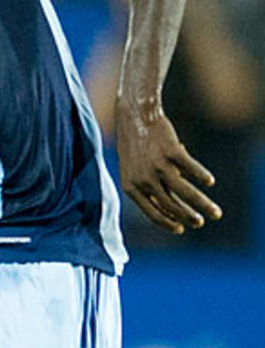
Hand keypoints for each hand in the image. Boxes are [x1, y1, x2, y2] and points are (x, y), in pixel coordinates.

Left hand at [115, 100, 221, 232]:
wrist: (134, 117)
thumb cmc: (134, 146)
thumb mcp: (133, 170)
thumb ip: (148, 188)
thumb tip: (170, 208)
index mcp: (131, 187)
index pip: (151, 212)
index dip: (167, 222)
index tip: (180, 229)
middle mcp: (144, 179)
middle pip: (171, 205)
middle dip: (189, 217)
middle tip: (201, 223)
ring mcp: (157, 165)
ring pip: (184, 191)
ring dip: (202, 204)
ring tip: (215, 213)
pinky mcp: (171, 151)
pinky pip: (191, 168)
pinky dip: (201, 175)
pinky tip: (209, 181)